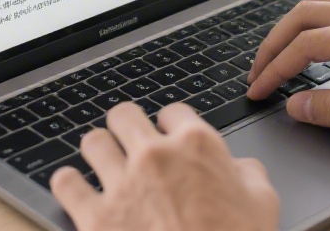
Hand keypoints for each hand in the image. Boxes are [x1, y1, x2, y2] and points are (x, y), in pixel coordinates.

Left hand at [51, 102, 278, 230]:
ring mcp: (122, 185)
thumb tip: (240, 167)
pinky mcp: (95, 218)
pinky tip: (77, 189)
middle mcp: (155, 156)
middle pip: (124, 115)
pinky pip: (66, 183)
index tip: (168, 137)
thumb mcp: (263, 203)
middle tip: (130, 143)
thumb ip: (248, 173)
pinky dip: (69, 184)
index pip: (173, 111)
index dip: (171, 126)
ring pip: (93, 142)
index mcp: (197, 146)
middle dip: (127, 127)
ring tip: (103, 164)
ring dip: (98, 152)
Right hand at [246, 0, 329, 139]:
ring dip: (294, 28)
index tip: (257, 89)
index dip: (274, 68)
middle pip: (306, 13)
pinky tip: (317, 42)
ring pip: (325, 4)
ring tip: (278, 56)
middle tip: (257, 71)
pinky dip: (319, 22)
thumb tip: (298, 104)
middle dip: (274, 42)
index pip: (307, 45)